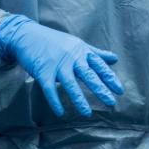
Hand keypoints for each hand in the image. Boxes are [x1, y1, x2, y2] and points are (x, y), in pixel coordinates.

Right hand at [0, 15, 124, 117]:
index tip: (120, 91)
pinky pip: (50, 89)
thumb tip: (115, 59)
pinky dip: (55, 101)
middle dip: (100, 89)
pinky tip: (61, 113)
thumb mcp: (78, 44)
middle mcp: (72, 57)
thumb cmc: (55, 41)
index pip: (99, 66)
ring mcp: (57, 64)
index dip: (110, 78)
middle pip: (88, 75)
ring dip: (79, 100)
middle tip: (111, 103)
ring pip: (70, 84)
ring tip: (87, 114)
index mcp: (82, 51)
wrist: (28, 35)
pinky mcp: (43, 71)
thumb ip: (96, 53)